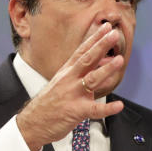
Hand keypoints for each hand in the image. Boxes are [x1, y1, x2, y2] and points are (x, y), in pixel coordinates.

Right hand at [16, 23, 125, 150]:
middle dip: (101, 46)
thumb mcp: (60, 83)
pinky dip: (107, 108)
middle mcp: (69, 80)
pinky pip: (94, 110)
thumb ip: (77, 74)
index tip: (107, 28)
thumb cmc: (48, 104)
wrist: (32, 123)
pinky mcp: (75, 111)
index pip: (82, 51)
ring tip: (119, 60)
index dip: (95, 39)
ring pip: (92, 79)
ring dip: (106, 69)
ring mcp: (72, 95)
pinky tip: (119, 105)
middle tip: (114, 34)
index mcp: (66, 72)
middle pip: (87, 59)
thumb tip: (96, 64)